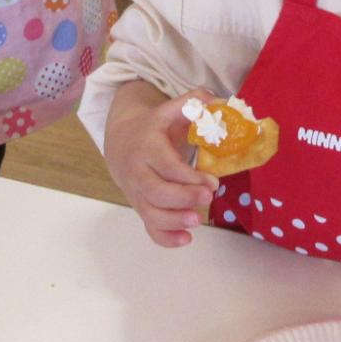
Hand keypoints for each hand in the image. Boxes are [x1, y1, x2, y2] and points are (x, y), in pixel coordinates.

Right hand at [103, 84, 220, 247]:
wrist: (121, 140)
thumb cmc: (154, 127)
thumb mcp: (170, 110)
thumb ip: (193, 102)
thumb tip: (219, 103)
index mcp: (147, 147)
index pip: (166, 166)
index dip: (190, 177)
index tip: (214, 182)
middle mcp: (138, 172)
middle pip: (156, 192)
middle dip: (184, 198)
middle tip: (209, 198)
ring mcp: (137, 192)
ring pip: (150, 213)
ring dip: (175, 220)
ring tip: (199, 220)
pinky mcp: (140, 207)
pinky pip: (148, 227)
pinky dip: (165, 238)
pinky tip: (186, 239)